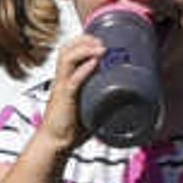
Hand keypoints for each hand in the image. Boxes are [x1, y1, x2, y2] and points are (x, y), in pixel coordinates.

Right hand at [33, 32, 103, 156]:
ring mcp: (62, 87)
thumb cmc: (70, 127)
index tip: (99, 39)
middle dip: (84, 40)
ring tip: (100, 47)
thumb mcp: (88, 108)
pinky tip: (94, 63)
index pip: (69, 52)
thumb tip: (128, 99)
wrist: (54, 142)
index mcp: (66, 80)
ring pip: (67, 59)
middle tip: (101, 40)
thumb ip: (102, 100)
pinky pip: (73, 79)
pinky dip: (84, 69)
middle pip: (66, 50)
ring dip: (84, 49)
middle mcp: (62, 80)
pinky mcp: (65, 98)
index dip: (82, 41)